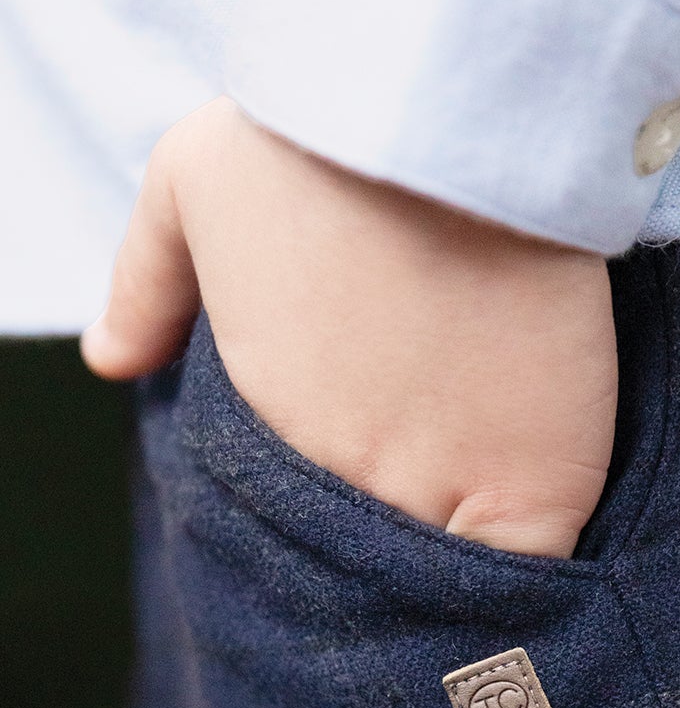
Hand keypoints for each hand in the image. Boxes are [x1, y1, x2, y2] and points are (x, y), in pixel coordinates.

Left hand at [81, 97, 617, 557]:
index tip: (347, 526)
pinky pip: (535, 574)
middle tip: (415, 556)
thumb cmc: (312, 139)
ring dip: (460, 585)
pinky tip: (537, 576)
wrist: (438, 118)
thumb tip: (108, 359)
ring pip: (450, 589)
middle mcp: (352, 484)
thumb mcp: (193, 183)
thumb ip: (146, 283)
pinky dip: (532, 583)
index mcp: (271, 434)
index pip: (296, 538)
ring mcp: (449, 488)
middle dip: (387, 572)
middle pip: (369, 576)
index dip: (325, 542)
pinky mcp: (542, 480)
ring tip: (476, 580)